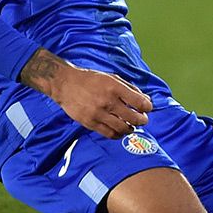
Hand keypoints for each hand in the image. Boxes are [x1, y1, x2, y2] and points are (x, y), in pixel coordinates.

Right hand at [19, 48, 152, 138]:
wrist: (65, 84)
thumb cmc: (90, 79)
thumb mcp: (111, 77)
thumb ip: (129, 88)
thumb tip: (145, 100)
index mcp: (114, 87)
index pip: (139, 102)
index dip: (147, 107)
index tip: (147, 108)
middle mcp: (107, 101)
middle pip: (134, 118)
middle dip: (142, 120)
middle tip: (142, 119)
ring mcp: (98, 113)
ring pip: (123, 128)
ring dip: (131, 129)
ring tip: (131, 126)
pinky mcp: (90, 123)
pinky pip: (109, 134)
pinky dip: (118, 134)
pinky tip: (120, 131)